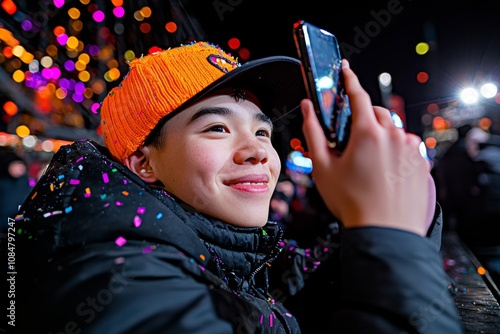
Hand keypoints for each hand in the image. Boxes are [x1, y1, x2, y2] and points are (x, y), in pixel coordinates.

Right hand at [300, 59, 430, 235]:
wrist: (385, 231)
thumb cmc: (352, 201)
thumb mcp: (323, 167)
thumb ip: (313, 132)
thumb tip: (307, 107)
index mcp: (368, 132)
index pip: (357, 95)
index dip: (349, 80)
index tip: (345, 69)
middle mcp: (393, 135)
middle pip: (377, 113)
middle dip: (364, 118)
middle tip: (352, 141)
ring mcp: (411, 148)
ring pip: (393, 130)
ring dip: (380, 136)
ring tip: (369, 163)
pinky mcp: (422, 162)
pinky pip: (406, 146)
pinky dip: (395, 150)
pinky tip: (384, 171)